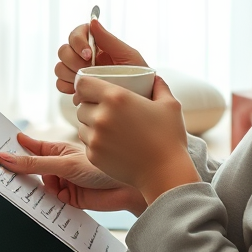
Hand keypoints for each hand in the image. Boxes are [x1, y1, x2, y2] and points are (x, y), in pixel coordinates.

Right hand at [0, 133, 148, 214]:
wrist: (126, 188)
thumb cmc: (100, 166)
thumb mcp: (63, 163)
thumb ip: (34, 164)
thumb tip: (6, 158)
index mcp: (55, 149)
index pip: (28, 147)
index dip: (12, 147)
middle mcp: (56, 165)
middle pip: (29, 169)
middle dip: (16, 170)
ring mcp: (61, 182)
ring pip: (36, 186)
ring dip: (30, 187)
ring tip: (14, 186)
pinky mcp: (66, 199)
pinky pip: (47, 201)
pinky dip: (43, 201)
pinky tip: (37, 199)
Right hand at [55, 20, 147, 93]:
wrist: (141, 99)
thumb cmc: (140, 76)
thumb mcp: (129, 56)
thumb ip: (109, 40)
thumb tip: (93, 21)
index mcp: (97, 45)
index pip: (76, 34)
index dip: (78, 43)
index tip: (89, 55)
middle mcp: (84, 57)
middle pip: (64, 50)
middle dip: (73, 61)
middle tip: (88, 70)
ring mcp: (78, 72)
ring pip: (60, 67)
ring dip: (70, 74)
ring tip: (87, 81)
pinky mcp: (76, 87)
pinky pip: (60, 84)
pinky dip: (67, 87)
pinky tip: (81, 90)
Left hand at [75, 75, 200, 204]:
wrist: (165, 173)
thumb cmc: (169, 138)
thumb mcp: (170, 105)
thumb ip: (159, 86)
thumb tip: (154, 77)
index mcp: (116, 97)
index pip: (83, 83)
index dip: (84, 85)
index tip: (92, 89)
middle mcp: (101, 115)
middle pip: (80, 105)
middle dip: (89, 106)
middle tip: (104, 111)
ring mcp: (95, 137)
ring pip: (81, 124)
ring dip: (90, 124)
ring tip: (108, 128)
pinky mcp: (93, 155)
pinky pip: (86, 142)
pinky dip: (94, 142)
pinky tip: (111, 144)